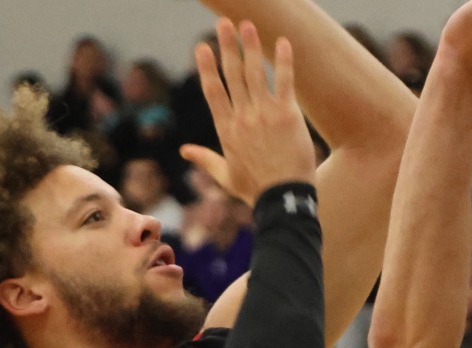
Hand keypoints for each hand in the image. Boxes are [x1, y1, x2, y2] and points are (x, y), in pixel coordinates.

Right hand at [179, 20, 316, 204]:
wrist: (283, 199)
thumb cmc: (255, 189)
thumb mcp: (225, 175)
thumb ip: (204, 159)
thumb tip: (184, 151)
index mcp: (226, 129)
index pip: (213, 91)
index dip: (207, 67)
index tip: (202, 47)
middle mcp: (242, 118)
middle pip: (231, 75)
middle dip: (226, 46)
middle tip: (223, 23)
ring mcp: (264, 114)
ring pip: (254, 73)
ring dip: (250, 46)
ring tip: (247, 25)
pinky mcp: (287, 115)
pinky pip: (284, 81)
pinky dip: (284, 61)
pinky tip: (283, 42)